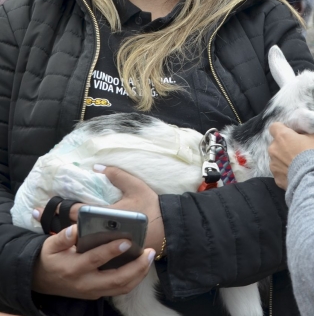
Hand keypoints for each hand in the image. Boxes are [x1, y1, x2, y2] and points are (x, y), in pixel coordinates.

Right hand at [32, 225, 154, 298]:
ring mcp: (94, 291)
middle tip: (149, 252)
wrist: (42, 281)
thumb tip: (76, 229)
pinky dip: (135, 278)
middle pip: (116, 279)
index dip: (112, 250)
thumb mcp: (50, 245)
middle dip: (136, 267)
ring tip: (150, 257)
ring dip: (139, 273)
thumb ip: (63, 237)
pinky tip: (143, 265)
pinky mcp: (99, 293)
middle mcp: (85, 283)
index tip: (128, 240)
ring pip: (122, 287)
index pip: (96, 259)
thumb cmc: (51, 258)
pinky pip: (121, 289)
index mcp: (73, 268)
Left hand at [33, 165, 164, 253]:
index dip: (59, 208)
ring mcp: (108, 246)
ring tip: (49, 227)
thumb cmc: (151, 206)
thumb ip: (117, 174)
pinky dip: (80, 245)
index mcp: (108, 215)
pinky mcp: (114, 254)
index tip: (40, 207)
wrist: (168, 229)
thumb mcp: (136, 186)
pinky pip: (92, 251)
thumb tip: (97, 166)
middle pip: (74, 231)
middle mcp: (105, 233)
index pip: (78, 213)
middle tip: (38, 217)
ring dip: (65, 236)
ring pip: (81, 244)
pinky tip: (69, 241)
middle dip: (55, 224)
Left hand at [268, 123, 313, 189]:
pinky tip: (295, 175)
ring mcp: (273, 164)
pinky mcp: (276, 178)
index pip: (274, 127)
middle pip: (275, 144)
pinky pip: (279, 172)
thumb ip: (303, 135)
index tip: (290, 134)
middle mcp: (273, 149)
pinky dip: (285, 173)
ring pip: (276, 159)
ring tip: (296, 166)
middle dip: (284, 147)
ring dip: (283, 160)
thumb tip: (299, 137)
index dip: (282, 129)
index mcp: (282, 136)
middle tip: (296, 152)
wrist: (313, 178)